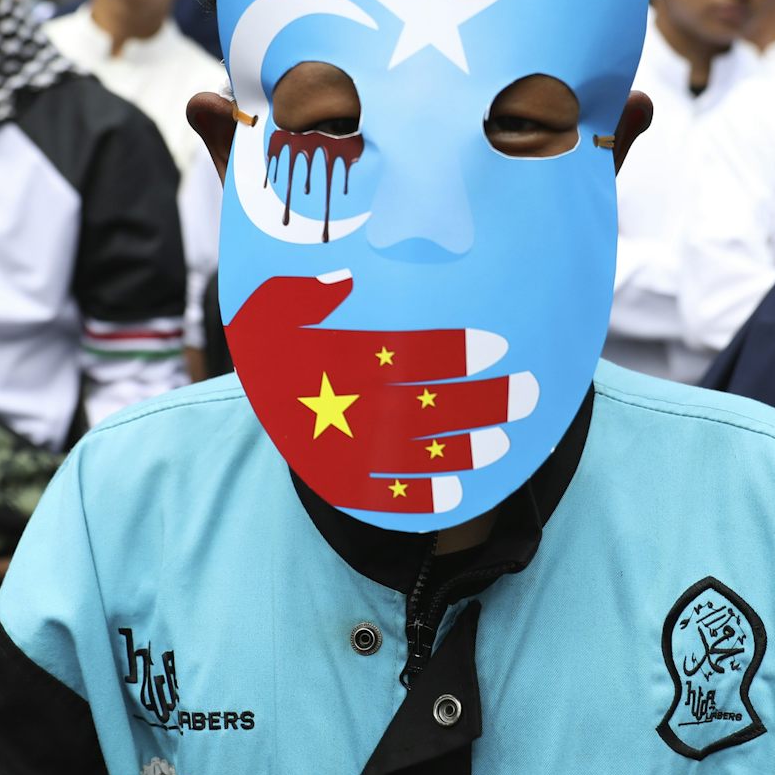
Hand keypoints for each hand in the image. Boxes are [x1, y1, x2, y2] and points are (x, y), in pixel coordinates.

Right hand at [224, 272, 536, 516]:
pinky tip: (458, 490)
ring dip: (464, 448)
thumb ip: (309, 292)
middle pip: (427, 404)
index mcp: (338, 357)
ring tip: (503, 440)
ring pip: (416, 450)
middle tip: (526, 393)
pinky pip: (385, 491)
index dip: (455, 353)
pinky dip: (422, 495)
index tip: (497, 348)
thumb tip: (343, 280)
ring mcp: (345, 445)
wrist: (248, 388)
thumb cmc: (273, 334)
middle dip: (481, 401)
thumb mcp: (273, 301)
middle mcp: (348, 403)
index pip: (408, 354)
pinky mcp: (338, 476)